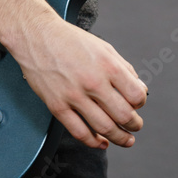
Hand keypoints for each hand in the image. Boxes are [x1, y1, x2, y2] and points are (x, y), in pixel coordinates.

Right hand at [9, 12, 147, 148]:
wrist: (37, 35)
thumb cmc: (70, 40)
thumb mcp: (103, 47)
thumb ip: (124, 68)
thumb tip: (140, 89)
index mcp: (107, 65)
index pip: (136, 95)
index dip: (140, 103)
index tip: (137, 104)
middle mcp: (92, 81)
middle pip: (123, 115)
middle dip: (134, 124)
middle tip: (135, 125)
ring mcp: (74, 96)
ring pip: (104, 128)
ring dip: (120, 138)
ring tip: (125, 139)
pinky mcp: (57, 106)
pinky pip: (80, 132)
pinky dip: (94, 142)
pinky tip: (101, 142)